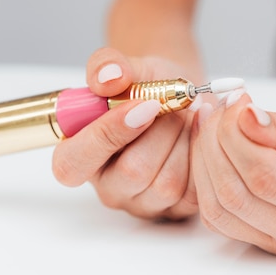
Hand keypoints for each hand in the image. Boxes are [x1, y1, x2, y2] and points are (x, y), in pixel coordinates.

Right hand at [52, 47, 199, 219]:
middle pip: (132, 173)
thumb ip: (106, 66)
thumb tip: (109, 77)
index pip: (73, 164)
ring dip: (183, 140)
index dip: (108, 134)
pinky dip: (201, 154)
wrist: (177, 98)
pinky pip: (194, 191)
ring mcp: (141, 202)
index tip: (143, 104)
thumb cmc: (143, 88)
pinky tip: (198, 130)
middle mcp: (107, 186)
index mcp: (76, 155)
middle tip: (171, 103)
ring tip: (185, 115)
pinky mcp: (175, 209)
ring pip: (167, 184)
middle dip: (161, 130)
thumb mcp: (123, 67)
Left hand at [191, 92, 275, 258]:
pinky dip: (204, 174)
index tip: (237, 102)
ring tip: (213, 119)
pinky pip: (215, 213)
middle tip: (221, 106)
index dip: (238, 137)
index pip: (267, 179)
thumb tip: (244, 120)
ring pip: (218, 208)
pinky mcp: (260, 237)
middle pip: (236, 196)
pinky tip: (210, 141)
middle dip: (216, 143)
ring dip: (204, 158)